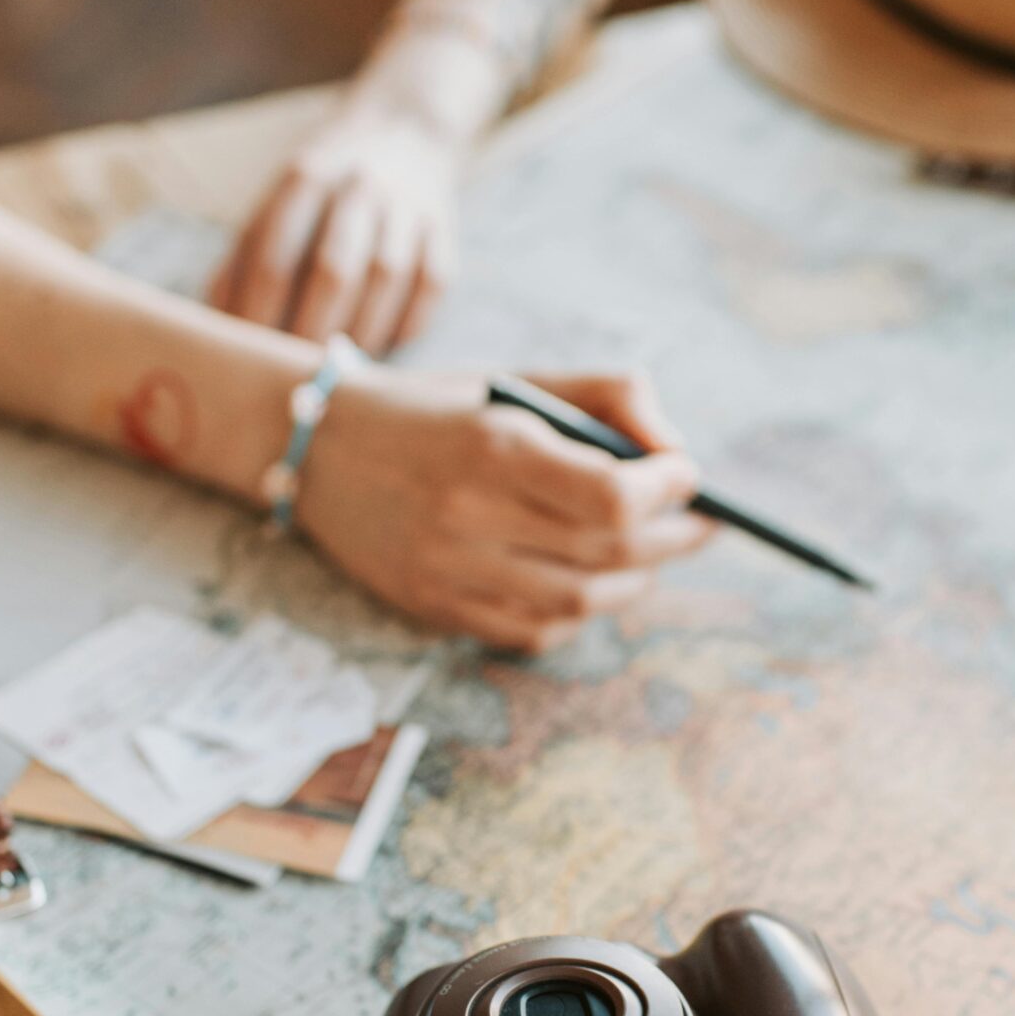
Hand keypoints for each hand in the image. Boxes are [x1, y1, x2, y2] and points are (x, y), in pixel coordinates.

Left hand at [210, 108, 460, 353]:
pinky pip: (431, 286)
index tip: (249, 357)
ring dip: (360, 333)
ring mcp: (407, 205)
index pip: (275, 258)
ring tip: (339, 368)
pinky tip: (383, 344)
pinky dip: (406, 323)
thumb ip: (242, 260)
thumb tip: (220, 328)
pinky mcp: (444, 229)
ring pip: (386, 281)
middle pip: (334, 272)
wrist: (404, 132)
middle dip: (311, 331)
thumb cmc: (322, 188)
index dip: (260, 315)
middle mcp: (359, 186)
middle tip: (296, 374)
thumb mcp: (273, 202)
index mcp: (305, 177)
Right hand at [295, 368, 712, 649]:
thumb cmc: (436, 410)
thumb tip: (676, 448)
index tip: (686, 475)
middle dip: (671, 538)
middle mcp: (470, 514)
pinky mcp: (433, 607)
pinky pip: (531, 633)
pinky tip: (588, 586)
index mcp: (494, 446)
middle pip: (608, 552)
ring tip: (649, 555)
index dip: (668, 489)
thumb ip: (606, 397)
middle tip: (698, 524)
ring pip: (578, 603)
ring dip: (633, 582)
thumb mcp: (516, 382)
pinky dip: (576, 616)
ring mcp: (449, 570)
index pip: (612, 494)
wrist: (316, 447)